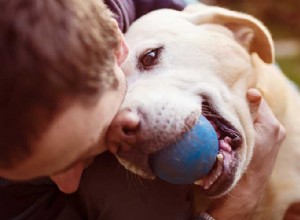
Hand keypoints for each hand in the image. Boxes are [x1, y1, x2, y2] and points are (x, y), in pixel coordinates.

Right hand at [206, 88, 285, 219]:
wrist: (243, 190)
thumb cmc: (240, 162)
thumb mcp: (243, 135)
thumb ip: (249, 112)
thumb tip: (253, 92)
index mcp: (272, 126)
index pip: (257, 100)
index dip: (242, 97)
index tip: (228, 97)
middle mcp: (276, 130)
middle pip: (257, 108)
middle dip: (243, 106)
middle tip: (227, 107)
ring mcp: (273, 137)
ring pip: (256, 118)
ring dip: (243, 116)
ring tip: (230, 118)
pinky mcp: (268, 144)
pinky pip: (257, 127)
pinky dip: (247, 125)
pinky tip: (235, 129)